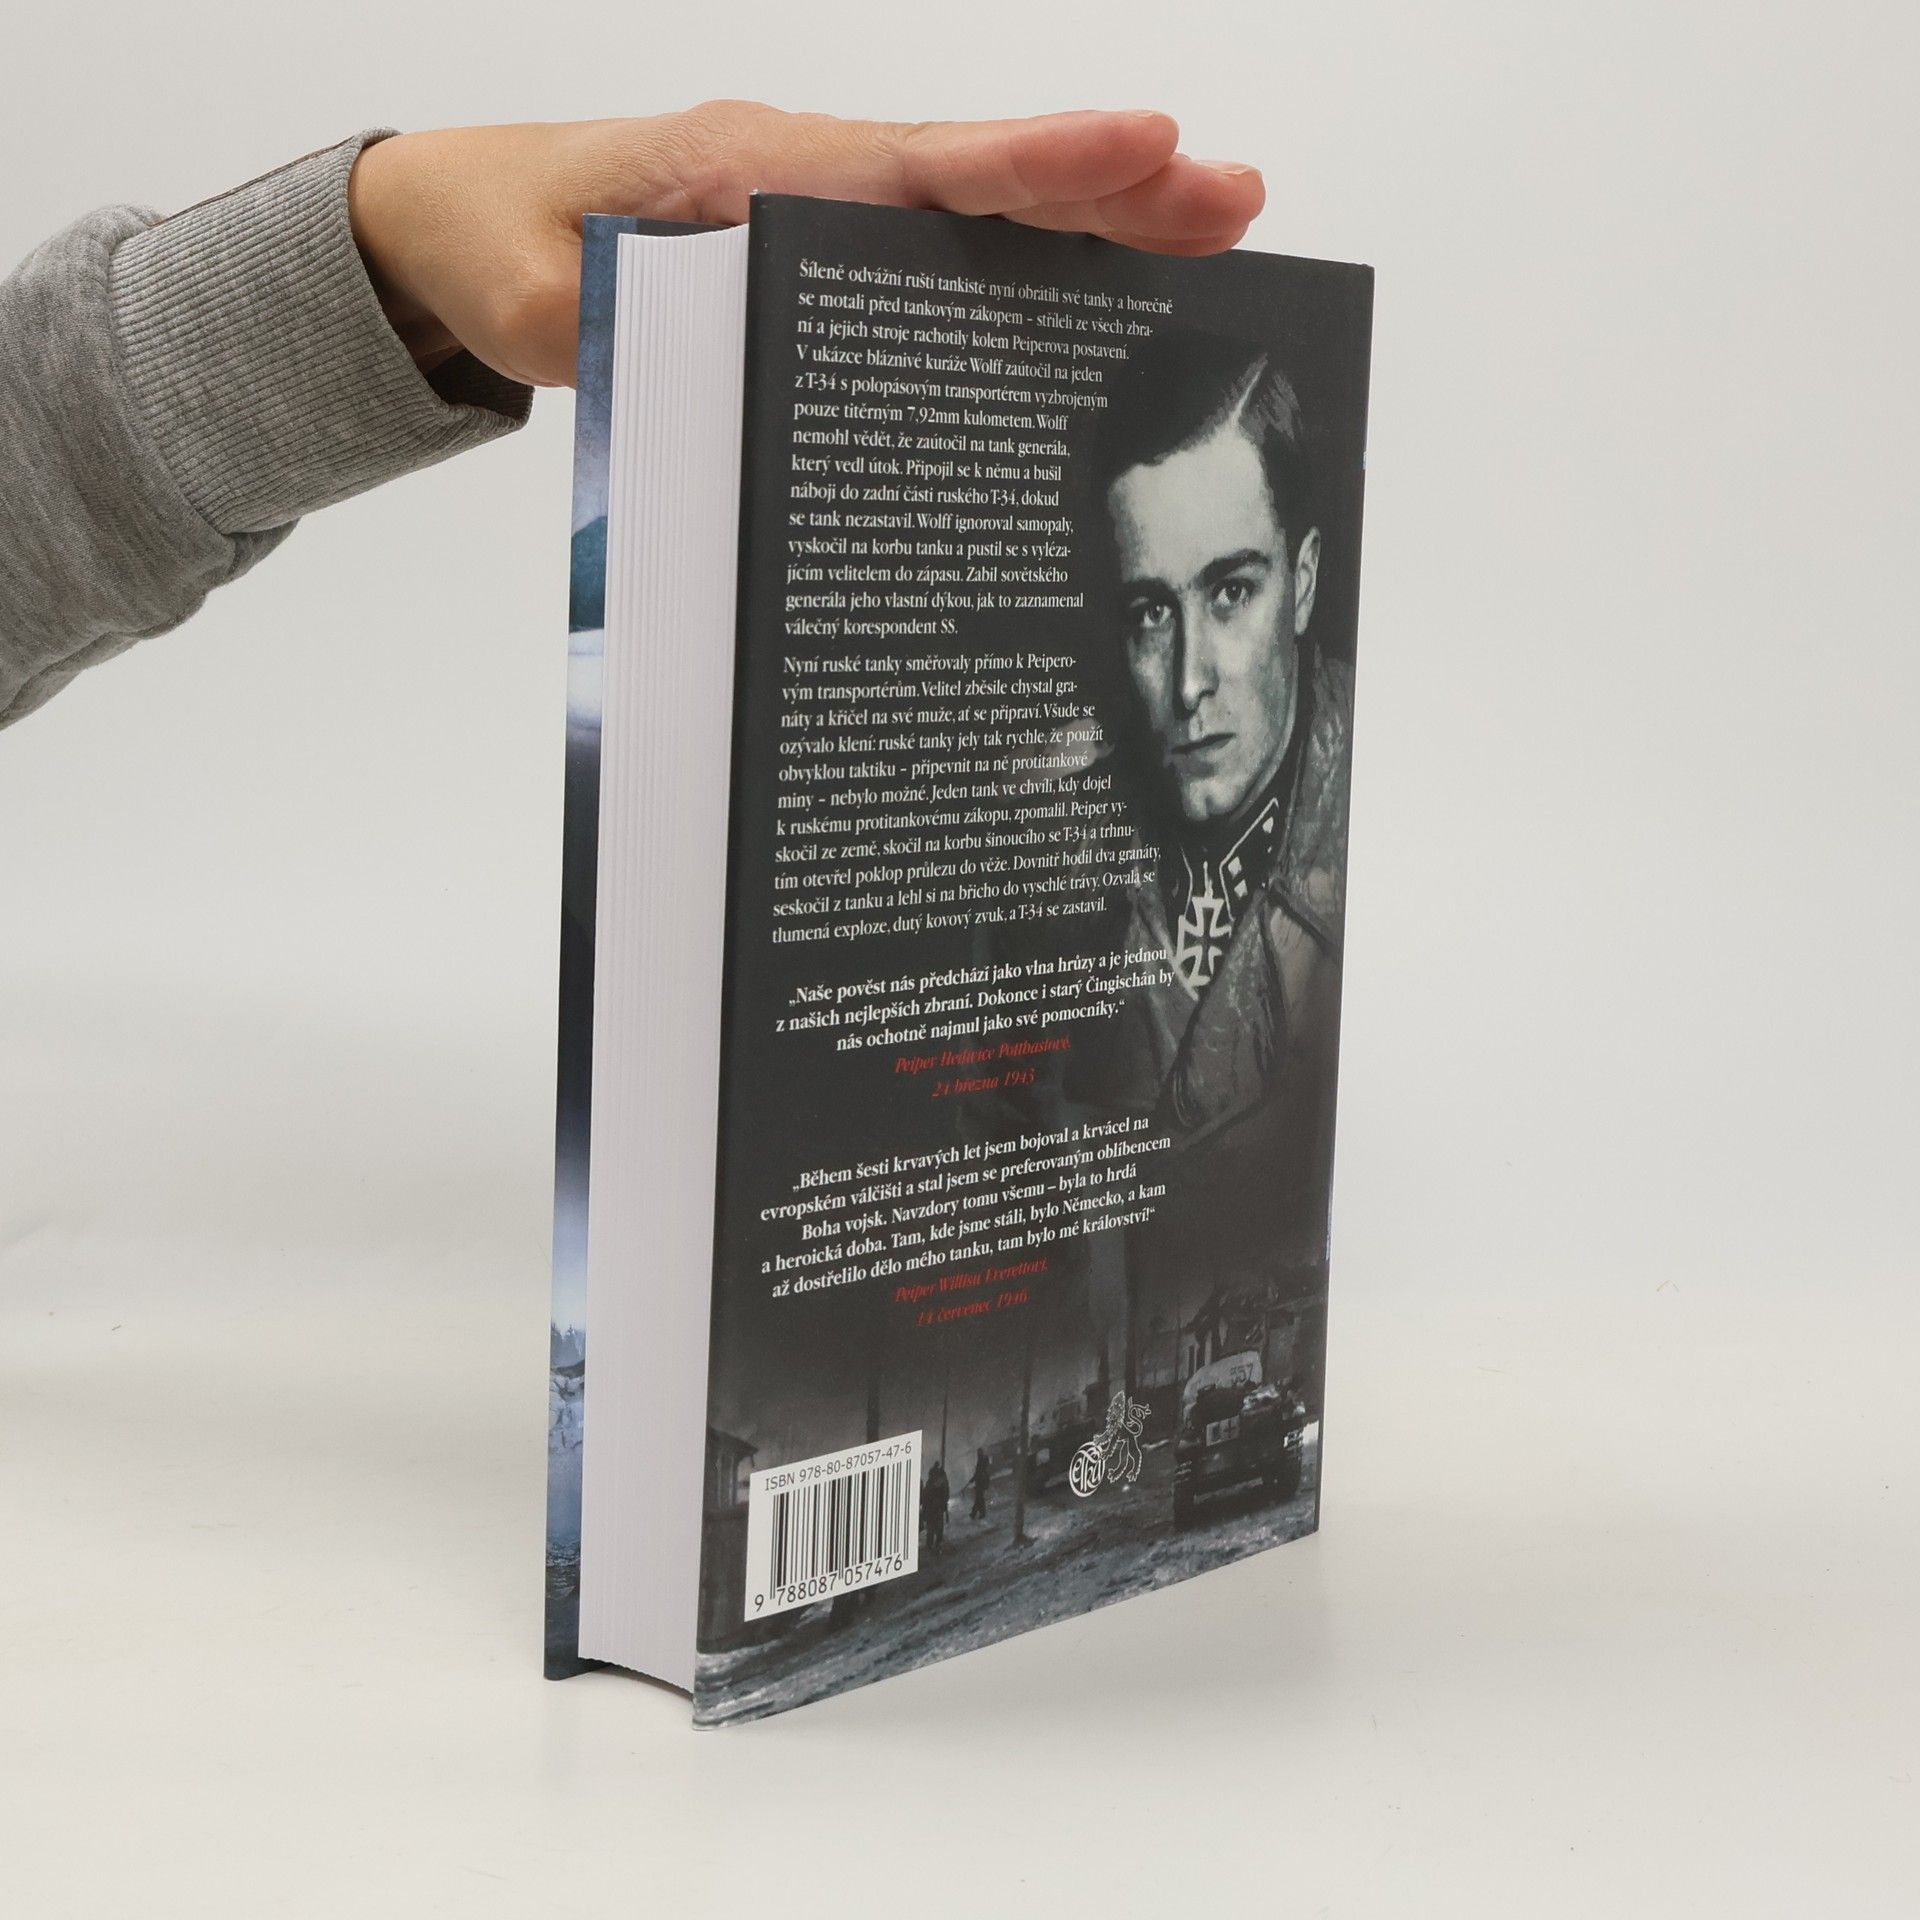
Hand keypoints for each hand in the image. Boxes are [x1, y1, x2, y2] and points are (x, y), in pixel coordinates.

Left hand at [346, 106, 1264, 388]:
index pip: (916, 165)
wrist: (453, 229)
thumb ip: (622, 325)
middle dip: (1110, 185)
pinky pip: (941, 247)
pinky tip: (1102, 285)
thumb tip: (727, 353)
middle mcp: (805, 172)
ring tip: (1213, 230)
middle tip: (1237, 197)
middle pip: (979, 178)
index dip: (1034, 162)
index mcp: (748, 170)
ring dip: (1092, 220)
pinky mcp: (821, 244)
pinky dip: (1027, 257)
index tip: (1145, 147)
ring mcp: (821, 204)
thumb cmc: (498, 249)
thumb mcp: (542, 303)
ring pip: (976, 209)